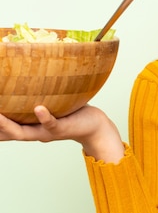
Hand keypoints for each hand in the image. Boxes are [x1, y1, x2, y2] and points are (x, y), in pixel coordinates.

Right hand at [0, 105, 124, 162]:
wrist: (93, 125)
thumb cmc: (67, 111)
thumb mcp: (44, 105)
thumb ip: (29, 99)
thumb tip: (17, 80)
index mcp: (24, 127)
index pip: (0, 129)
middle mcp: (31, 132)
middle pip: (3, 133)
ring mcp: (45, 131)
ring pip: (22, 132)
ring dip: (7, 124)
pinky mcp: (62, 127)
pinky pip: (51, 124)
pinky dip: (44, 117)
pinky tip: (38, 108)